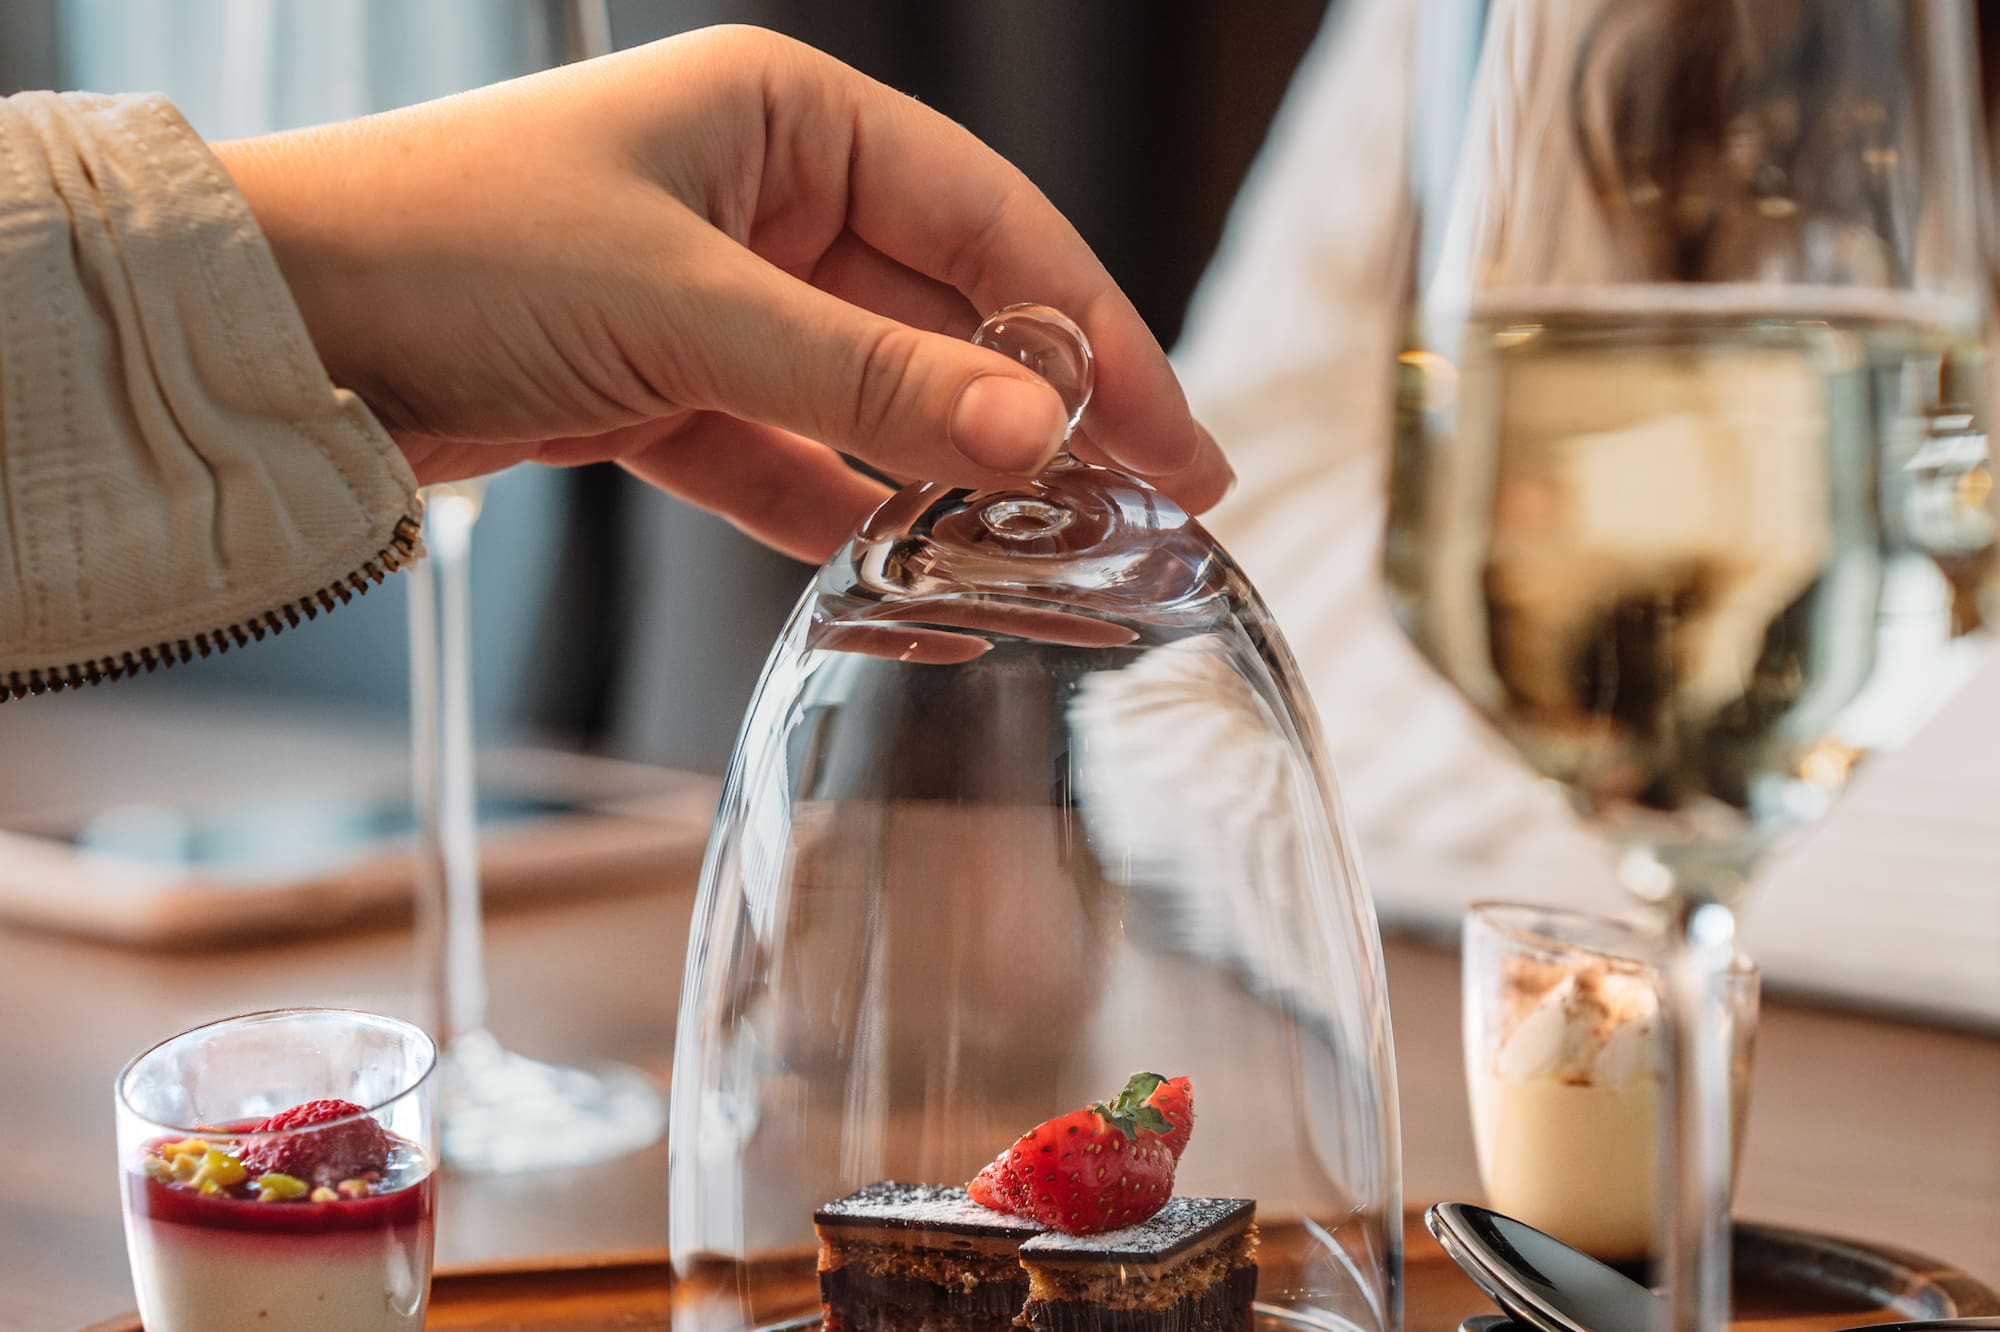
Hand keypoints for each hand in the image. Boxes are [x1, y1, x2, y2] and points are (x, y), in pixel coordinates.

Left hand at [215, 26, 1231, 560]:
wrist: (270, 331)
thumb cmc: (454, 252)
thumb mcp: (690, 310)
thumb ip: (871, 381)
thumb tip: (1043, 433)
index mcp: (788, 118)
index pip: (989, 224)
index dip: (1094, 331)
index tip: (1173, 434)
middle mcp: (762, 196)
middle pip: (946, 313)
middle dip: (1042, 412)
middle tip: (1154, 505)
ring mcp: (715, 298)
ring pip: (874, 395)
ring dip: (952, 475)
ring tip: (1053, 554)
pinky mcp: (662, 390)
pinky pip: (787, 458)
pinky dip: (841, 516)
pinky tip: (910, 578)